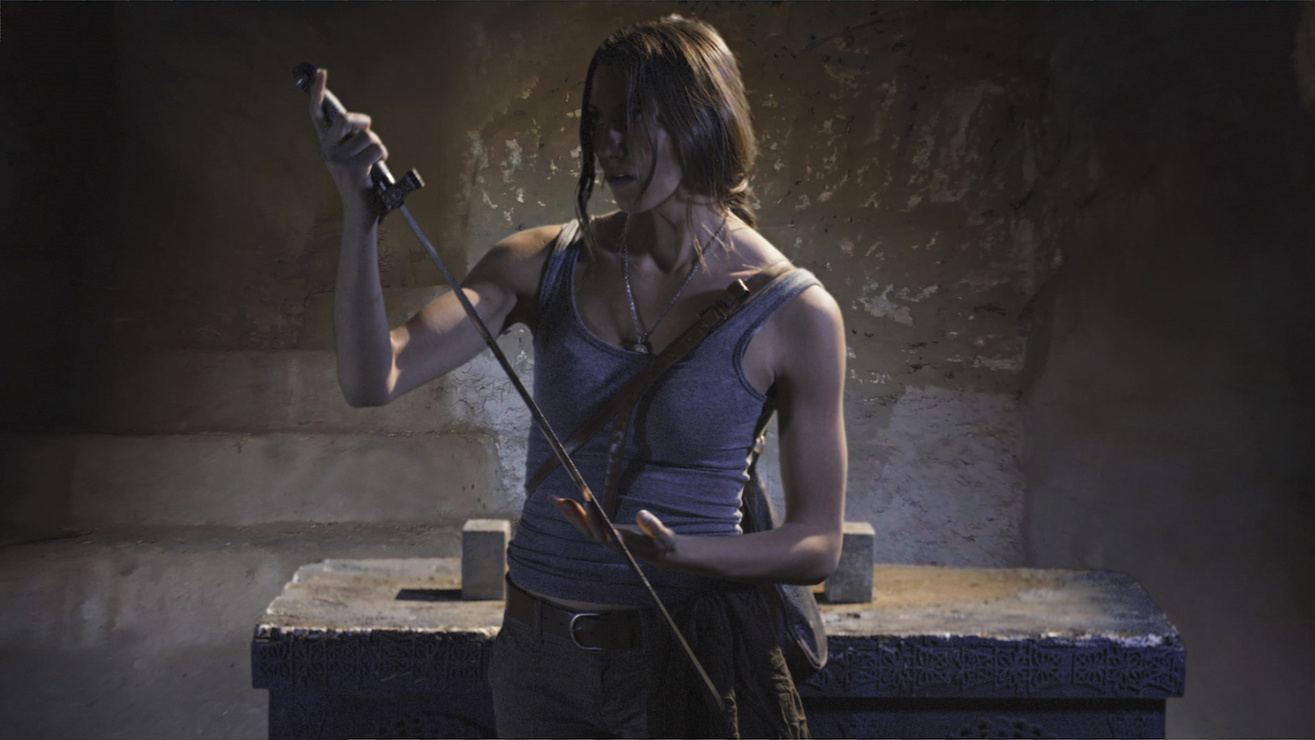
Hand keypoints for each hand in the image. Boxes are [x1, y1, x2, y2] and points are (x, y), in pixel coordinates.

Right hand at [307, 68, 387, 198]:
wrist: (360, 213)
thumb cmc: (361, 183)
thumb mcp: (351, 157)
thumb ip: (351, 139)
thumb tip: (360, 122)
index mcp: (325, 145)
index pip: (316, 114)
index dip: (318, 92)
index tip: (321, 72)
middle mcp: (327, 150)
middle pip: (345, 118)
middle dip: (363, 121)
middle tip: (368, 132)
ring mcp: (339, 160)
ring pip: (368, 135)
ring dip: (378, 145)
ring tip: (373, 161)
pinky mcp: (353, 169)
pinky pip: (377, 148)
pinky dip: (383, 155)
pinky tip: (376, 168)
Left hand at [552, 495, 678, 564]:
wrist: (661, 551)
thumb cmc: (662, 543)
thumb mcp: (662, 536)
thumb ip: (653, 526)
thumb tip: (641, 514)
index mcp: (620, 543)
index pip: (600, 531)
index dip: (591, 517)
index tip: (585, 499)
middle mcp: (609, 541)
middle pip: (586, 530)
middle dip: (572, 515)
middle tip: (558, 500)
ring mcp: (606, 537)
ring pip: (583, 526)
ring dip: (570, 513)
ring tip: (555, 499)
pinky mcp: (605, 531)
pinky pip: (587, 522)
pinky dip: (577, 511)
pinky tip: (567, 501)